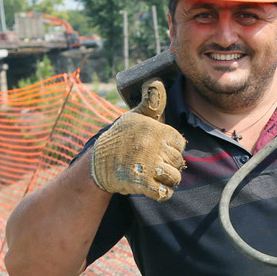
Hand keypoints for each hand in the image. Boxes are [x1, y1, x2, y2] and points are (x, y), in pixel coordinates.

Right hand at [90, 80, 185, 200]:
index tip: (157, 149)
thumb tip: (156, 82)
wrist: (96, 163)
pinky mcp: (142, 184)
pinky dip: (161, 193)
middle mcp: (154, 146)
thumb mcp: (134, 118)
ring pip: (174, 178)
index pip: (180, 143)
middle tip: (153, 163)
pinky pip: (165, 193)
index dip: (170, 148)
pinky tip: (152, 187)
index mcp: (156, 129)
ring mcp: (149, 165)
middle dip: (169, 165)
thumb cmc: (119, 139)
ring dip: (166, 180)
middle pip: (178, 161)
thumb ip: (151, 103)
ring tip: (153, 175)